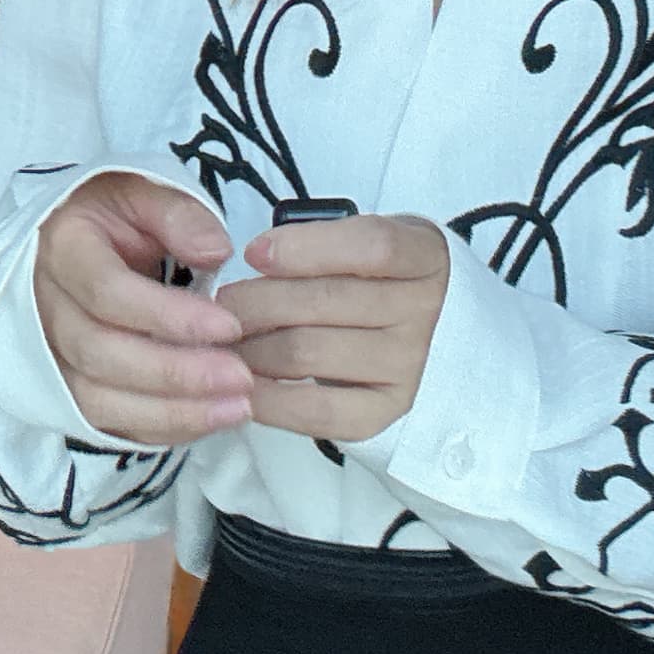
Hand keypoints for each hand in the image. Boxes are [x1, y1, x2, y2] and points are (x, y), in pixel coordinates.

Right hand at [33, 171, 249, 444]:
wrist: (74, 234)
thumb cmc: (116, 211)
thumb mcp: (145, 189)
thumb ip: (180, 215)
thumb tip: (216, 252)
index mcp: (62, 249)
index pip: (108, 293)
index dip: (169, 317)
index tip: (230, 326)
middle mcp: (42, 307)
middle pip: (101, 354)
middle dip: (177, 373)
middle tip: (242, 377)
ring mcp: (47, 353)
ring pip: (97, 400)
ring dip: (170, 412)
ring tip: (236, 408)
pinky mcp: (63, 387)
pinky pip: (104, 422)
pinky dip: (156, 428)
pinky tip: (208, 420)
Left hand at [215, 213, 449, 442]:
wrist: (432, 338)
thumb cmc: (382, 280)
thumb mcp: (371, 242)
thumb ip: (326, 241)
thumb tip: (257, 258)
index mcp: (424, 255)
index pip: (371, 246)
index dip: (305, 247)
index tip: (255, 253)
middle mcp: (424, 312)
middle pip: (322, 302)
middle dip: (254, 301)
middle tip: (221, 303)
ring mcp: (407, 366)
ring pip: (305, 352)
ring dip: (250, 347)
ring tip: (226, 340)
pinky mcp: (384, 411)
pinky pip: (315, 410)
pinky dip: (268, 397)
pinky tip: (245, 381)